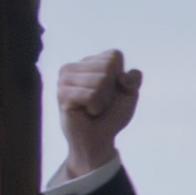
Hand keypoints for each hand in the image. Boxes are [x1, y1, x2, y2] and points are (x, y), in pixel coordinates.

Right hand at [57, 49, 142, 174]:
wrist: (99, 139)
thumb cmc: (112, 115)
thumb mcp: (130, 94)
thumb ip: (133, 79)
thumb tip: (120, 76)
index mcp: (89, 62)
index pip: (114, 55)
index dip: (122, 77)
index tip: (114, 91)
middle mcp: (74, 67)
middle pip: (108, 67)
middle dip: (112, 89)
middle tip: (101, 101)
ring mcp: (65, 79)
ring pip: (100, 80)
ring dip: (104, 100)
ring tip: (93, 107)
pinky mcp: (62, 94)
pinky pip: (91, 95)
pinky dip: (96, 107)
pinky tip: (86, 111)